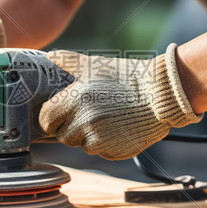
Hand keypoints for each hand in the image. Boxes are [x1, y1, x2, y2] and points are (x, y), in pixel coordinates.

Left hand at [38, 44, 201, 159]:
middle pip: (62, 136)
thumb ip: (68, 62)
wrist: (160, 94)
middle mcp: (82, 123)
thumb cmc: (126, 77)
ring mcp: (98, 141)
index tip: (63, 112)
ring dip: (89, 136)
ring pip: (82, 145)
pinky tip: (118, 128)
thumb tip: (50, 55)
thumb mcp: (94, 66)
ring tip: (108, 118)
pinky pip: (100, 152)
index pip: (46, 120)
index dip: (53, 117)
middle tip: (90, 113)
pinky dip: (106, 144)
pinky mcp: (113, 152)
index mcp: (73, 101)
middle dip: (71, 127)